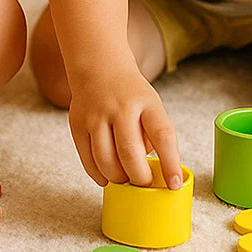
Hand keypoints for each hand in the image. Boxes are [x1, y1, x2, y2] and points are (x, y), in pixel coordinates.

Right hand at [68, 67, 180, 188]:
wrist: (99, 67)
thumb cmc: (131, 94)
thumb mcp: (152, 106)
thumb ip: (155, 137)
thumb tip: (158, 175)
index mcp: (146, 102)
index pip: (162, 136)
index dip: (170, 163)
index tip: (174, 184)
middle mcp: (120, 107)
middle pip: (130, 154)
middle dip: (140, 178)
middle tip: (144, 182)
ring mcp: (96, 115)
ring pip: (105, 161)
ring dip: (118, 178)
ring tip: (125, 178)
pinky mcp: (77, 124)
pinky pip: (87, 160)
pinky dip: (98, 175)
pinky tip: (107, 177)